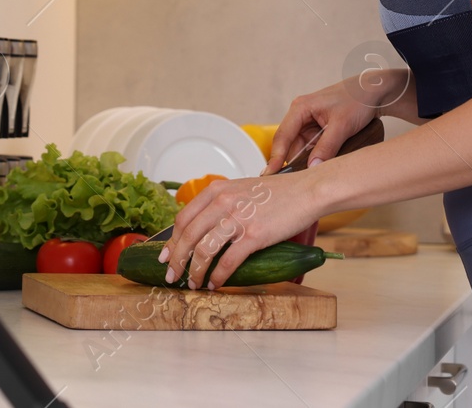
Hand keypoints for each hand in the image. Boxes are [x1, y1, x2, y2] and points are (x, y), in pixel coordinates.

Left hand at [159, 171, 318, 288]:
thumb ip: (222, 203)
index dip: (171, 241)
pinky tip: (216, 284)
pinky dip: (218, 276)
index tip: (165, 256)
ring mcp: (238, 219)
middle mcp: (222, 202)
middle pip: (188, 236)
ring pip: (204, 250)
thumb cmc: (278, 192)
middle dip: (177, 260)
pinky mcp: (254, 235)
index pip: (183, 218)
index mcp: (217, 190)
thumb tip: (206, 227)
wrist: (307, 190)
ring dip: (195, 272)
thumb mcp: (241, 189)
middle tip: (172, 275)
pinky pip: (228, 261)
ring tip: (194, 283)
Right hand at [264, 73, 389, 173]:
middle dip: (294, 162)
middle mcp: (301, 115)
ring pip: (301, 148)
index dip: (276, 157)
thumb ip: (327, 147)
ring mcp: (309, 122)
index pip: (282, 136)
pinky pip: (312, 147)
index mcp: (300, 108)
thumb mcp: (342, 125)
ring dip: (307, 160)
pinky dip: (316, 156)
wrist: (374, 92)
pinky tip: (322, 164)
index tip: (271, 174)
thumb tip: (312, 168)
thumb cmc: (357, 99)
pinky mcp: (318, 128)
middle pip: (290, 144)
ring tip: (313, 173)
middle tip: (297, 180)